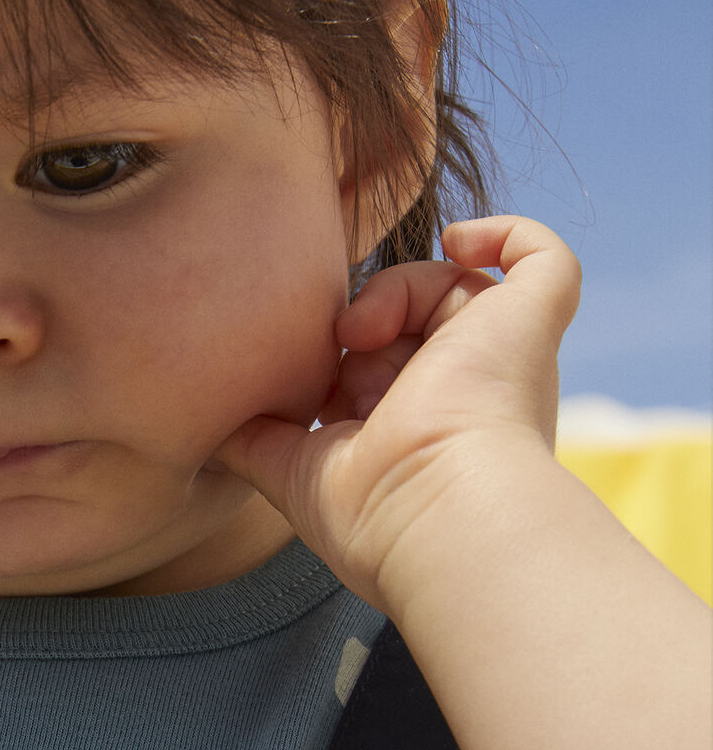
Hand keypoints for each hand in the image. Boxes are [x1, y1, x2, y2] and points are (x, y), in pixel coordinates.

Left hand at [216, 215, 581, 613]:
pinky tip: (458, 239)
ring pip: (446, 284)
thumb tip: (206, 429)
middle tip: (340, 358)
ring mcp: (504, 357)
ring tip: (362, 328)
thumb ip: (254, 442)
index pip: (376, 364)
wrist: (439, 513)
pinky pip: (543, 259)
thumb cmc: (369, 515)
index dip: (339, 363)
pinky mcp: (534, 322)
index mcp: (419, 428)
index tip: (317, 397)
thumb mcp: (293, 475)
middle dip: (363, 329)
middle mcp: (467, 393)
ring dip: (396, 290)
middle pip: (407, 320)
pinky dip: (504, 234)